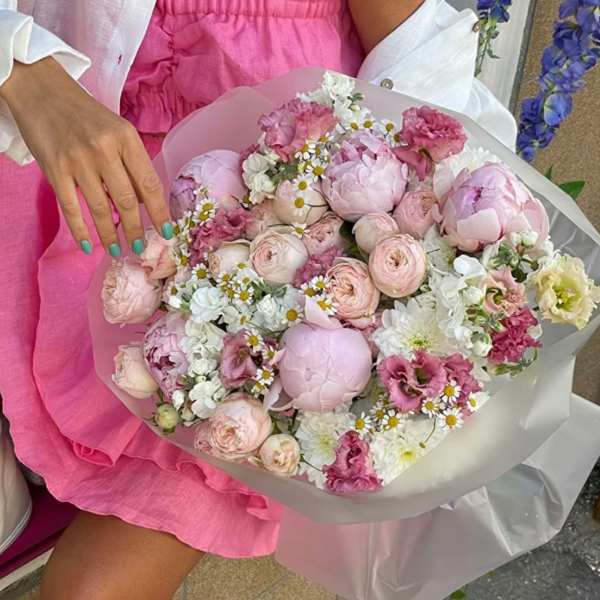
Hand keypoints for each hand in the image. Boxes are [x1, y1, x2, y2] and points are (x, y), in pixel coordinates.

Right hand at [0, 57, 172, 255]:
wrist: (40, 90)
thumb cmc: (86, 115)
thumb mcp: (117, 130)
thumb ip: (132, 163)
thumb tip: (145, 202)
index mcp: (126, 138)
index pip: (150, 183)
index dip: (160, 212)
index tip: (167, 232)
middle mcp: (104, 150)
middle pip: (127, 201)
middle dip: (136, 230)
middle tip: (140, 248)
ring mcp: (78, 161)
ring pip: (101, 208)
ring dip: (110, 235)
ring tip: (117, 250)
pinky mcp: (55, 170)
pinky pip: (71, 208)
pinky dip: (81, 231)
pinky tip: (88, 246)